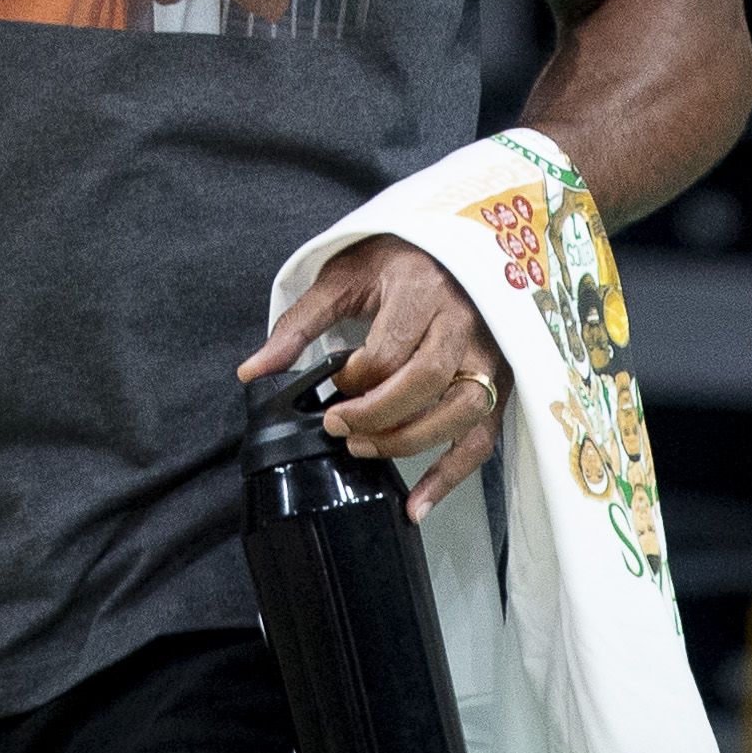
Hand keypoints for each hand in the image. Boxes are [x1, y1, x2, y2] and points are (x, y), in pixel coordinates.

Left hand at [240, 236, 511, 521]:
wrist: (451, 248)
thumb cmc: (395, 262)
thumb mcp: (343, 278)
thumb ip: (299, 324)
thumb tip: (253, 372)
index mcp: (422, 289)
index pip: (389, 349)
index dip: (354, 380)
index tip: (332, 387)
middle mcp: (463, 321)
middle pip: (425, 382)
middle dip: (375, 416)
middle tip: (338, 428)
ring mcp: (487, 353)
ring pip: (460, 412)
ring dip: (409, 443)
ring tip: (364, 451)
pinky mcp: (498, 382)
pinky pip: (481, 437)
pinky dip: (451, 476)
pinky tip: (416, 504)